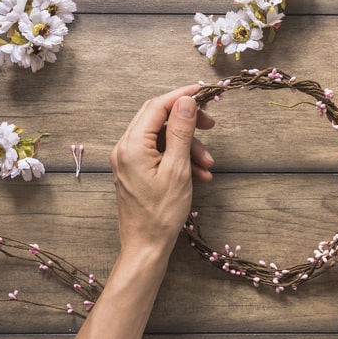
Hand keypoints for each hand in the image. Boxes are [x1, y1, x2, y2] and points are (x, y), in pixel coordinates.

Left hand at [110, 85, 214, 256]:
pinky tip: (198, 173)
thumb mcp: (177, 169)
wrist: (147, 246)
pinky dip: (180, 157)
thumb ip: (180, 132)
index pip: (157, 106)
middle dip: (187, 121)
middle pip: (158, 118)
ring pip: (162, 137)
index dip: (182, 96)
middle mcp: (125, 147)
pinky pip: (160, 152)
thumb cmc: (161, 213)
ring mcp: (129, 159)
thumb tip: (185, 102)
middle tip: (211, 124)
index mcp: (132, 145)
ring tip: (207, 165)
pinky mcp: (135, 169)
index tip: (205, 92)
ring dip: (188, 145)